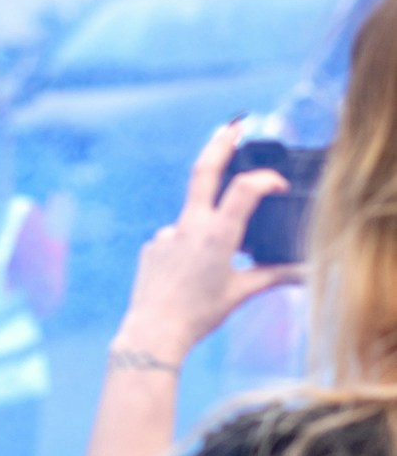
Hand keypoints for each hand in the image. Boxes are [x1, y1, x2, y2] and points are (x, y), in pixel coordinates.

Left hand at [115, 122, 295, 368]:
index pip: (243, 189)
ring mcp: (167, 233)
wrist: (153, 330)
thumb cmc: (199, 314)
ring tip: (205, 278)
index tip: (278, 184)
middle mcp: (189, 226)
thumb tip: (303, 272)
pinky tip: (186, 282)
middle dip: (219, 145)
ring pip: (194, 222)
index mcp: (216, 235)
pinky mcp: (152, 245)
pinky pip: (176, 242)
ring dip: (206, 237)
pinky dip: (187, 255)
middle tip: (232, 125)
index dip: (264, 179)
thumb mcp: (240, 293)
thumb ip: (272, 276)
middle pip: (203, 172)